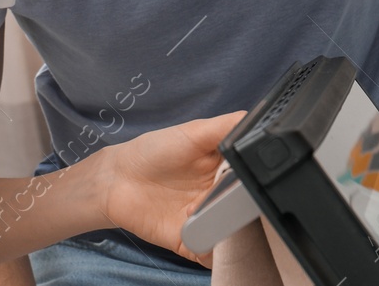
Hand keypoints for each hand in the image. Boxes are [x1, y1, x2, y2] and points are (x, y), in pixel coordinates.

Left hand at [97, 111, 246, 266]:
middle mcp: (222, 196)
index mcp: (228, 169)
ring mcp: (208, 221)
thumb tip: (260, 124)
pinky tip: (200, 234)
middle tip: (222, 194)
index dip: (254, 180)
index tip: (245, 177)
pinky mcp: (193, 243)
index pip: (255, 179)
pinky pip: (212, 255)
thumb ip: (228, 126)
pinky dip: (212, 250)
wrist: (118, 180)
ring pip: (234, 234)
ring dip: (224, 226)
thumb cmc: (155, 150)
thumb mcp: (195, 131)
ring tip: (199, 210)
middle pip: (248, 209)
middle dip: (239, 205)